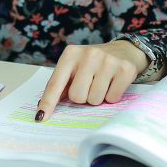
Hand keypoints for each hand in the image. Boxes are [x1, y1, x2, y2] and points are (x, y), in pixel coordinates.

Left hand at [35, 40, 149, 120]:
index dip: (48, 102)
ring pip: (94, 100)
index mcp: (71, 54)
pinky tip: (113, 83)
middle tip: (89, 85)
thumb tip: (44, 107)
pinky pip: (112, 98)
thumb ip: (62, 84)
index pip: (56, 83)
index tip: (41, 117)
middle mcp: (89, 54)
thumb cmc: (94, 62)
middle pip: (77, 96)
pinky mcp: (125, 69)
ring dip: (98, 97)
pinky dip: (112, 96)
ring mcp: (108, 61)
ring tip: (102, 83)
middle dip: (83, 97)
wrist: (125, 50)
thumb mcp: (75, 67)